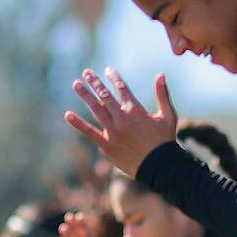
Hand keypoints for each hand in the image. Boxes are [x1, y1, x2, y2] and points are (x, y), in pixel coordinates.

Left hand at [65, 68, 179, 176]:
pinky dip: (78, 123)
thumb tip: (160, 75)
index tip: (108, 70)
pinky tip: (68, 115)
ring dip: (85, 95)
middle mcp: (121, 118)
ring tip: (76, 84)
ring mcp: (112, 131)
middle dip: (95, 82)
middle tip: (86, 72)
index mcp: (135, 110)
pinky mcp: (106, 145)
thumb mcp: (168, 115)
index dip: (114, 78)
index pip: (122, 88)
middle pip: (105, 96)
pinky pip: (89, 132)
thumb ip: (163, 95)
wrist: (160, 166)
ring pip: (95, 109)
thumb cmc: (165, 140)